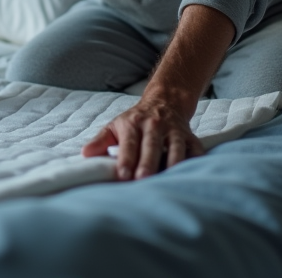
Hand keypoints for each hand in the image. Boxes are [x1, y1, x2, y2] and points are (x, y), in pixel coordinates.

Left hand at [81, 94, 204, 179]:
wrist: (165, 101)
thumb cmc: (135, 121)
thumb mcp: (115, 126)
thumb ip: (101, 141)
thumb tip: (85, 154)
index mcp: (133, 124)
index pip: (129, 142)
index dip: (125, 158)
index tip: (122, 175)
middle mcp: (154, 125)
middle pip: (152, 145)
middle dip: (148, 162)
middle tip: (143, 179)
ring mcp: (173, 130)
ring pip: (175, 147)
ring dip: (173, 163)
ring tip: (169, 180)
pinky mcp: (190, 136)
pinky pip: (195, 149)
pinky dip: (195, 160)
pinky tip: (192, 174)